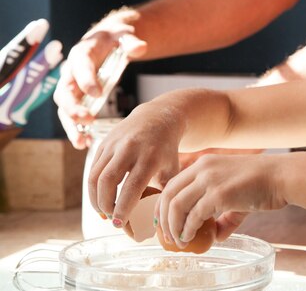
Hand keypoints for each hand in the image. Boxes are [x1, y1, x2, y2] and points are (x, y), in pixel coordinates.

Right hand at [54, 18, 146, 148]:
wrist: (106, 41)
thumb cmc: (114, 38)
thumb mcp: (124, 35)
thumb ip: (131, 42)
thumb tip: (140, 47)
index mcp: (81, 53)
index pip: (80, 67)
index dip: (86, 80)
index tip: (98, 93)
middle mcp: (70, 71)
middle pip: (65, 92)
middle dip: (73, 108)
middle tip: (87, 120)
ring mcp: (72, 87)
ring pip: (64, 109)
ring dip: (71, 126)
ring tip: (82, 142)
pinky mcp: (77, 98)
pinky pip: (72, 116)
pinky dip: (77, 130)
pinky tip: (85, 143)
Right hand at [87, 103, 180, 228]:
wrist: (157, 119)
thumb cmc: (166, 151)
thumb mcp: (172, 170)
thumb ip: (164, 195)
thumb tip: (155, 226)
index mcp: (150, 156)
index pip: (132, 187)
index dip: (123, 208)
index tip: (121, 224)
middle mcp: (130, 148)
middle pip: (107, 181)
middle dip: (105, 206)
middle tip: (112, 220)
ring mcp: (114, 144)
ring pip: (95, 176)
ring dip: (96, 199)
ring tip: (104, 212)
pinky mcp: (103, 143)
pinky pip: (93, 169)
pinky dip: (93, 188)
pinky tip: (100, 199)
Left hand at [155, 153, 286, 248]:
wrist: (281, 177)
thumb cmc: (263, 184)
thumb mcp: (236, 194)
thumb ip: (224, 215)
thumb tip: (215, 236)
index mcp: (204, 163)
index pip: (173, 184)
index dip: (164, 205)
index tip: (165, 222)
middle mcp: (203, 168)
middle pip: (169, 194)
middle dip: (163, 219)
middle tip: (166, 236)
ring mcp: (210, 180)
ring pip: (176, 205)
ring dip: (173, 227)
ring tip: (178, 241)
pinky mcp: (219, 194)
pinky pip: (194, 215)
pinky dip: (188, 229)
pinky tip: (190, 238)